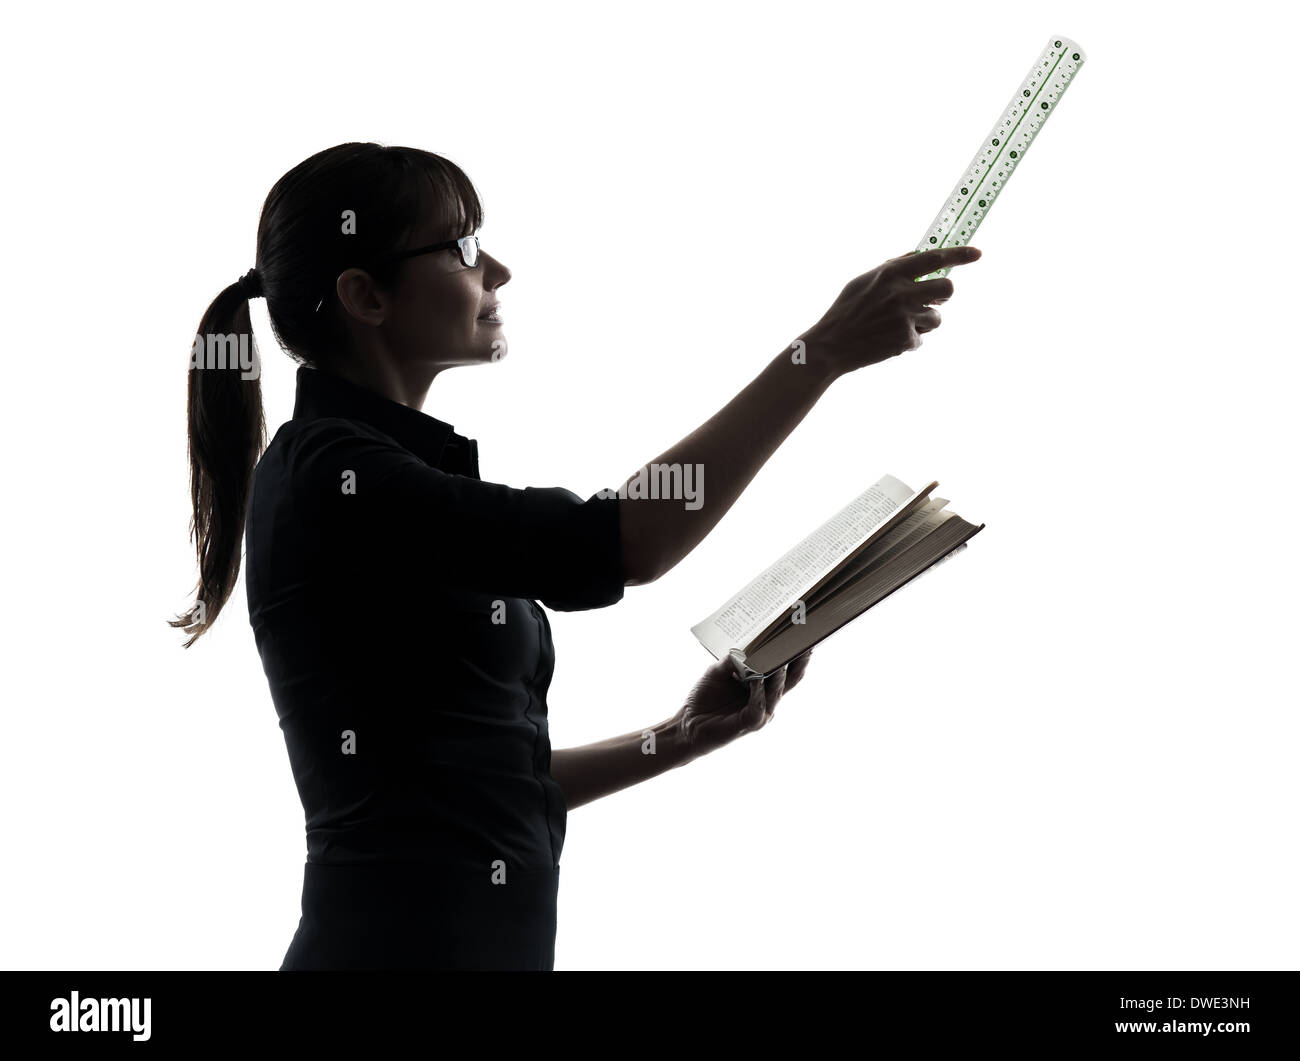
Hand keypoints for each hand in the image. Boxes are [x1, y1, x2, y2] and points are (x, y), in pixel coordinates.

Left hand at [672, 649, 812, 762]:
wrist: (688, 723)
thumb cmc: (704, 698)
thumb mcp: (718, 672)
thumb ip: (732, 660)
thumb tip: (746, 646)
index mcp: (763, 687)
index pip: (787, 669)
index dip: (797, 654)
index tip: (804, 633)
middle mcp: (767, 700)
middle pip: (790, 680)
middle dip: (798, 661)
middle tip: (803, 641)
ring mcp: (761, 713)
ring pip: (777, 692)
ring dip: (779, 674)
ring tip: (782, 655)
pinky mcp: (750, 724)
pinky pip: (759, 706)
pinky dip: (759, 691)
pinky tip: (757, 679)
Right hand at [798, 246, 981, 375]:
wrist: (830, 346)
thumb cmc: (846, 311)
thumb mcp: (864, 281)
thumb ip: (892, 267)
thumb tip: (920, 255)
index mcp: (890, 273)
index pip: (934, 258)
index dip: (960, 255)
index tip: (978, 253)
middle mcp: (901, 292)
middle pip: (947, 290)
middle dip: (944, 298)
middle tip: (932, 302)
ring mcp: (904, 317)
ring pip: (936, 318)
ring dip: (923, 323)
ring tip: (896, 327)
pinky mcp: (905, 339)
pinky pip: (921, 338)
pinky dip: (908, 341)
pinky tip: (887, 341)